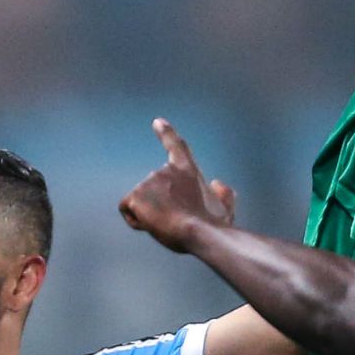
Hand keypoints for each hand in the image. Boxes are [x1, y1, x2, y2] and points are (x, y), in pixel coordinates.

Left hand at [119, 118, 236, 253]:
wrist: (200, 233)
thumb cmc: (213, 224)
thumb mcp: (225, 208)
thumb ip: (223, 194)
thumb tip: (217, 184)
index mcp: (187, 170)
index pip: (176, 146)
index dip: (167, 133)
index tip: (157, 122)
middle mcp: (165, 170)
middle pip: (153, 191)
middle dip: (161, 207)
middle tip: (178, 220)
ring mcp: (148, 182)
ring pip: (142, 203)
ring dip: (151, 215)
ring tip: (169, 223)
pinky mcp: (135, 196)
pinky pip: (129, 211)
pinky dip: (137, 221)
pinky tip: (153, 224)